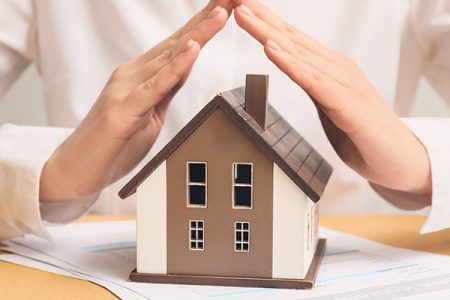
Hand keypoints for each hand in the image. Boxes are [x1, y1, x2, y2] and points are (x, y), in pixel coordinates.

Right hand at [39, 1, 230, 201]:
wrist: (76, 169)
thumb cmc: (113, 143)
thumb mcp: (150, 112)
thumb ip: (166, 88)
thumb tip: (185, 67)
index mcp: (141, 75)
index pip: (178, 45)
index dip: (203, 25)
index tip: (226, 7)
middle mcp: (133, 75)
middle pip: (177, 43)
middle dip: (206, 20)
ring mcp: (126, 89)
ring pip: (168, 58)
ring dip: (197, 35)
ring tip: (221, 14)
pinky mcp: (123, 111)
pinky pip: (154, 86)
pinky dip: (175, 67)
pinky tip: (191, 50)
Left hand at [233, 0, 431, 208]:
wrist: (399, 160)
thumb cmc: (363, 133)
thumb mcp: (330, 105)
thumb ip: (314, 86)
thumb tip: (296, 73)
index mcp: (329, 69)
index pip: (292, 41)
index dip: (266, 24)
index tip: (242, 8)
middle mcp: (336, 69)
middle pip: (291, 39)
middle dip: (261, 18)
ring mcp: (343, 83)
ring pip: (298, 54)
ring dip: (268, 33)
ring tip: (244, 14)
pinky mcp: (346, 104)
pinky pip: (313, 81)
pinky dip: (291, 64)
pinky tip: (272, 49)